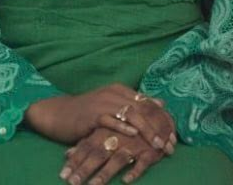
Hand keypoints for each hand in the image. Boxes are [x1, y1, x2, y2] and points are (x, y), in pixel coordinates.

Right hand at [24, 85, 175, 150]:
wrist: (59, 113)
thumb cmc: (87, 112)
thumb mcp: (112, 105)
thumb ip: (134, 104)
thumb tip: (160, 102)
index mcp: (121, 90)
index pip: (147, 102)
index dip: (162, 118)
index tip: (173, 134)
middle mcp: (114, 93)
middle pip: (143, 108)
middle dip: (158, 126)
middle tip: (168, 142)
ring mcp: (103, 102)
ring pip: (130, 113)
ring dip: (146, 129)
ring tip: (156, 143)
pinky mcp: (92, 114)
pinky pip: (111, 120)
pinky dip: (123, 127)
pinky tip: (133, 135)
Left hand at [59, 127, 166, 184]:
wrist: (158, 119)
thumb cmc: (129, 128)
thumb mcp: (107, 132)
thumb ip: (88, 141)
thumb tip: (67, 153)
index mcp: (107, 131)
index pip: (88, 146)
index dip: (75, 160)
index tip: (63, 175)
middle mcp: (118, 137)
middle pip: (99, 153)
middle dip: (85, 169)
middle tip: (72, 183)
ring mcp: (134, 143)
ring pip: (118, 159)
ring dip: (104, 173)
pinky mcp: (150, 150)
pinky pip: (142, 162)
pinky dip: (135, 171)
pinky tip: (126, 180)